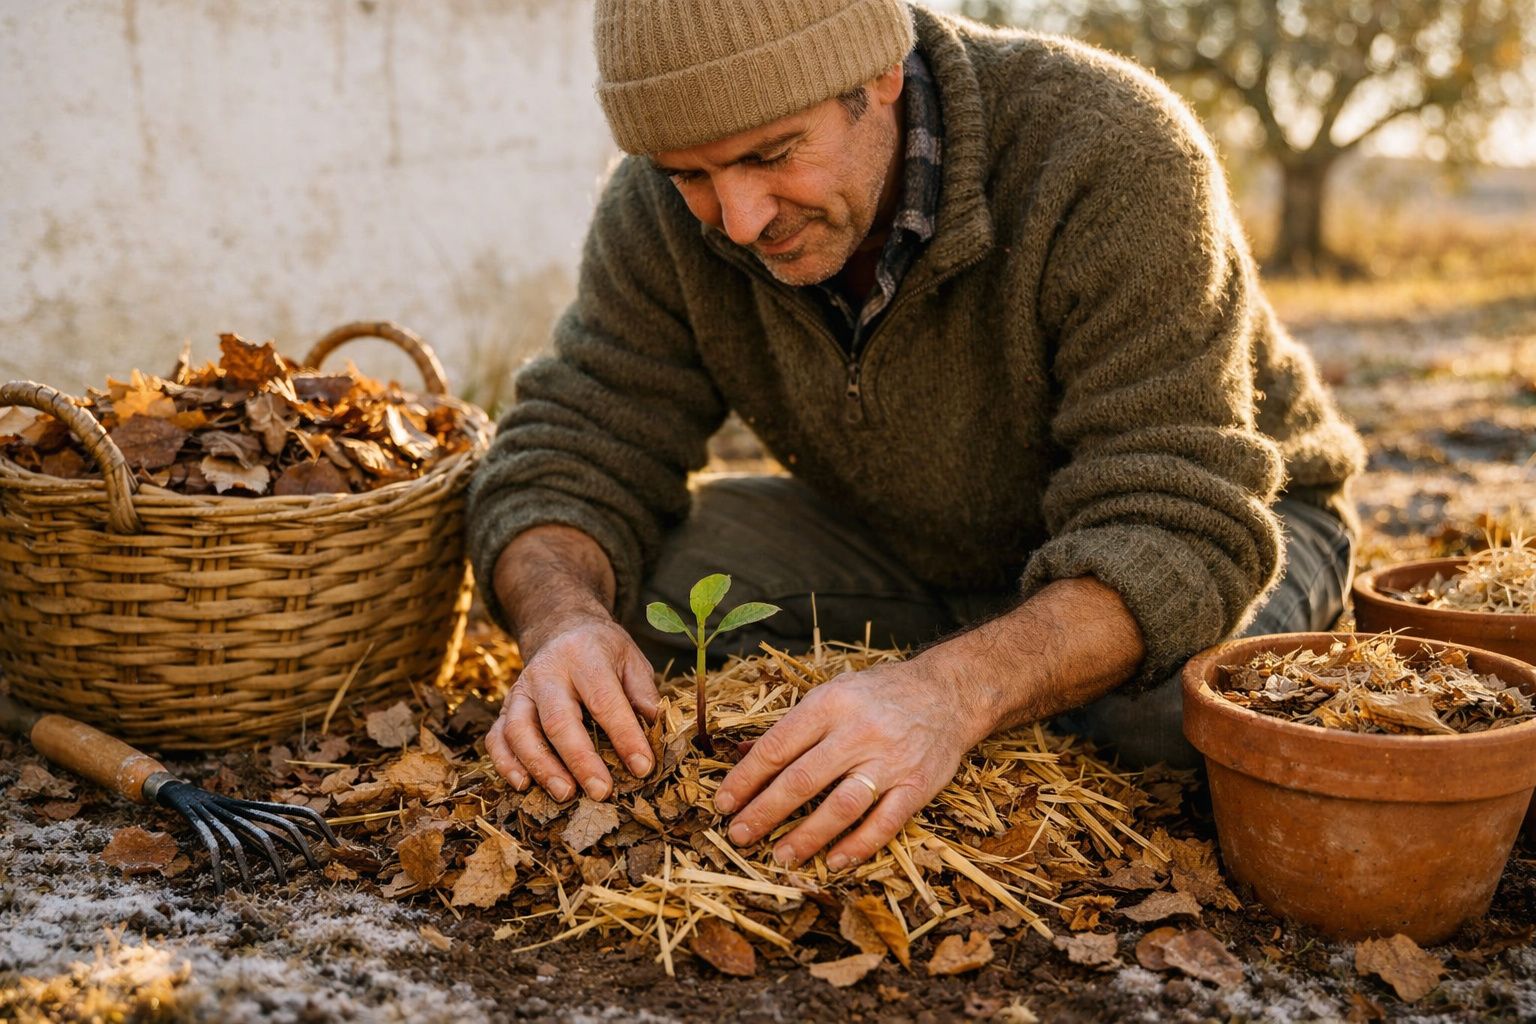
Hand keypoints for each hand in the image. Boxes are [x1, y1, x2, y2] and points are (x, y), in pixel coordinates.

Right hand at [485, 615, 659, 801]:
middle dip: (580, 760)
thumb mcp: (631, 659)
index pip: (604, 700)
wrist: (562, 628)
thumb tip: (656, 732)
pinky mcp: (504, 706)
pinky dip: (505, 763)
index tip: (642, 767)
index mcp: (585, 656)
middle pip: (558, 719)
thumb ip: (643, 694)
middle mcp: (546, 672)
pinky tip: (523, 785)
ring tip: (565, 794)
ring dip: (541, 767)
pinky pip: (496, 737)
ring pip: (519, 730)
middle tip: (602, 792)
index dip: (624, 736)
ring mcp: (520, 689)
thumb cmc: (603, 651)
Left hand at [712, 657, 995, 870]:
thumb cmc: (880, 694)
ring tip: (780, 855)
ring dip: (806, 836)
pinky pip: (884, 823)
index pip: (777, 746)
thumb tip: (743, 752)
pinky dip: (858, 846)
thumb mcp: (833, 693)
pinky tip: (834, 861)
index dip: (745, 779)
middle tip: (737, 836)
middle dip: (764, 812)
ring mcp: (890, 762)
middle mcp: (858, 732)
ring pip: (840, 806)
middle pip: (802, 780)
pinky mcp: (917, 786)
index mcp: (831, 704)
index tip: (723, 804)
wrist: (949, 692)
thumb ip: (793, 725)